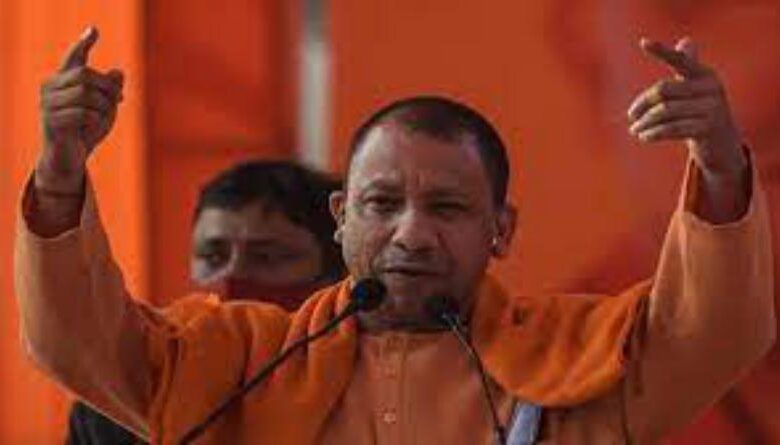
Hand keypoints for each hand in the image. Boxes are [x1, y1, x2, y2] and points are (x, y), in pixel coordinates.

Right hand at [36, 26, 123, 192]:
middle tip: (119, 101)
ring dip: (103, 107)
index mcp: (63, 81)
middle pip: (86, 75)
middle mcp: (51, 88)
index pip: (74, 57)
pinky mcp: (51, 121)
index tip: (94, 30)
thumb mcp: (105, 110)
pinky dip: (95, 121)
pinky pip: (83, 113)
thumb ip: (111, 91)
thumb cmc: (86, 132)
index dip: (84, 43)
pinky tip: (91, 129)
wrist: (69, 159)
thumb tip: (119, 72)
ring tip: (102, 119)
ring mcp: (48, 104)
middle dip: (108, 88)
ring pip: (86, 93)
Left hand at [627, 37, 746, 180]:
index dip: (662, 51)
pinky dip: (653, 133)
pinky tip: (643, 137)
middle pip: (663, 90)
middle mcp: (711, 88)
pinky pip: (672, 128)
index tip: (643, 42)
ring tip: (634, 129)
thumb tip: (685, 41)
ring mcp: (712, 108)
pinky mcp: (708, 128)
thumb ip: (689, 65)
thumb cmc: (700, 110)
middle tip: (631, 116)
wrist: (721, 142)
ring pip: (664, 111)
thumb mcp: (695, 88)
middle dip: (642, 104)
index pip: (680, 60)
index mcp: (705, 74)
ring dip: (644, 122)